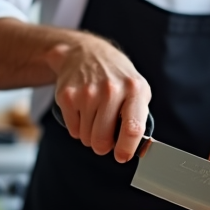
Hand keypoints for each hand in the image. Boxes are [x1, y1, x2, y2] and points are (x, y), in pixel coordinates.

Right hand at [48, 34, 150, 162]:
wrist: (85, 53)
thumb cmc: (116, 76)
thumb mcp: (137, 89)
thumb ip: (140, 117)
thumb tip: (141, 150)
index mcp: (134, 90)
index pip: (133, 128)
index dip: (126, 149)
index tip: (122, 156)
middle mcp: (111, 90)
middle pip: (102, 140)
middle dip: (103, 145)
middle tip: (105, 135)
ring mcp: (87, 93)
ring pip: (86, 138)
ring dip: (90, 134)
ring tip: (95, 115)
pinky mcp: (67, 96)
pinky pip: (73, 130)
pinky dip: (78, 127)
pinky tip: (83, 110)